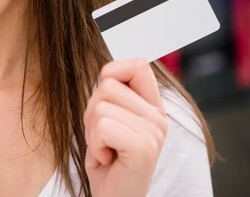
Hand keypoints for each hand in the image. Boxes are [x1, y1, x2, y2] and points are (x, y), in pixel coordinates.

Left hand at [84, 59, 167, 196]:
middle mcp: (157, 117)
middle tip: (103, 137)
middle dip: (92, 111)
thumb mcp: (109, 119)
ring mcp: (154, 132)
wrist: (114, 196)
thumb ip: (112, 95)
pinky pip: (102, 127)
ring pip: (100, 107)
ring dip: (92, 132)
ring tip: (105, 148)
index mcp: (152, 106)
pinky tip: (107, 158)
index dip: (112, 72)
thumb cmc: (108, 159)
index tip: (105, 99)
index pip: (138, 65)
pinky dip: (95, 145)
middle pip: (107, 85)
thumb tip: (107, 72)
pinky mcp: (144, 147)